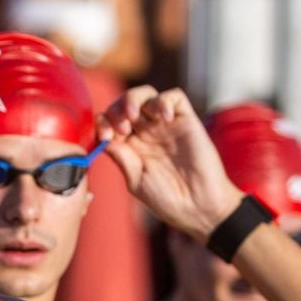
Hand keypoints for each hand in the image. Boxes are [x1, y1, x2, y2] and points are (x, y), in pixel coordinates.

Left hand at [102, 86, 243, 242]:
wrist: (198, 206)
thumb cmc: (166, 198)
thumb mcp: (135, 179)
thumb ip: (121, 156)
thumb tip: (102, 138)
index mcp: (130, 145)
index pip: (110, 121)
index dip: (103, 122)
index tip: (105, 137)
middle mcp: (146, 132)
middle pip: (124, 103)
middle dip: (116, 109)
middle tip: (121, 128)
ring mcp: (165, 125)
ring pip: (146, 94)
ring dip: (134, 100)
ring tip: (134, 117)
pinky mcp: (186, 120)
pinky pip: (175, 97)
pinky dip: (164, 101)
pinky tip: (164, 118)